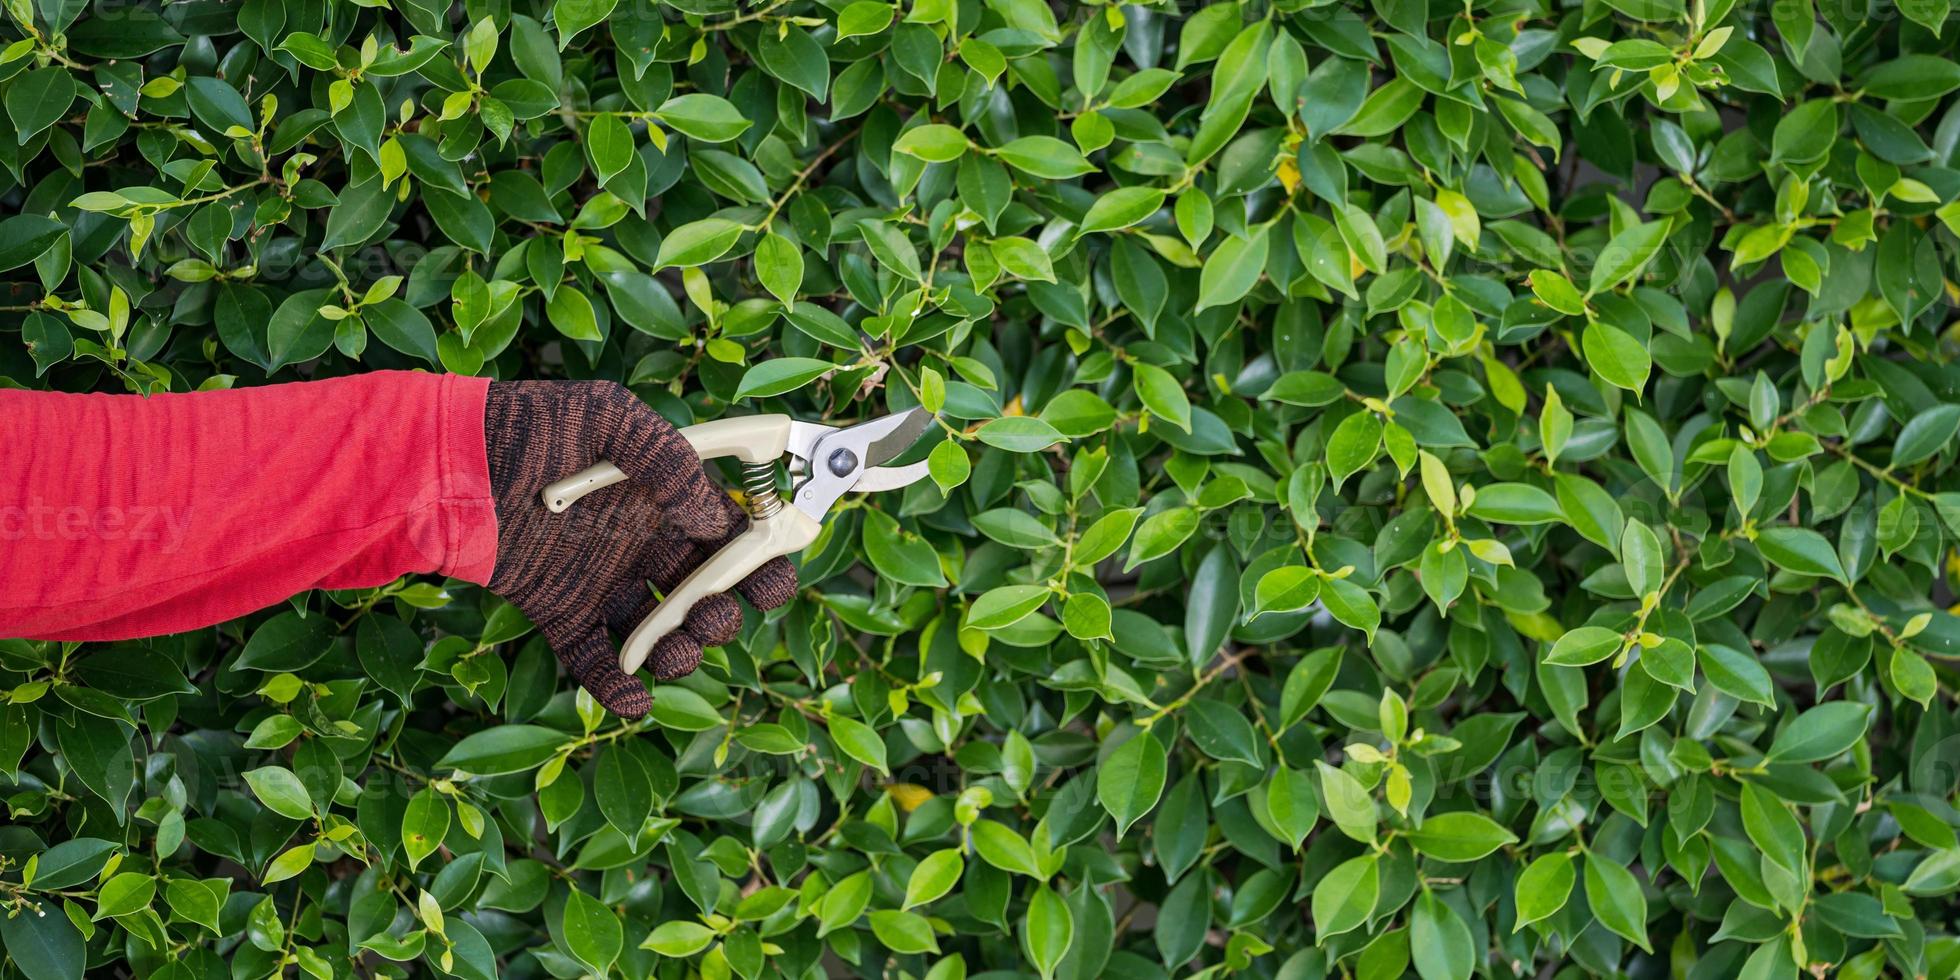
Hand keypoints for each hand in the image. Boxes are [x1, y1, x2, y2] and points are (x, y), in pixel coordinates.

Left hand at [482, 380, 796, 717]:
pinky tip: (633, 697)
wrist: (450, 462)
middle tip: (708, 612)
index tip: (768, 579)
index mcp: (668, 498)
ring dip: (681, 653)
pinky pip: (596, 660)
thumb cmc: (532, 423)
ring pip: (661, 635)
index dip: (760, 563)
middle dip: (721, 614)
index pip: (733, 538)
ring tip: (672, 650)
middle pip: (707, 595)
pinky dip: (617, 688)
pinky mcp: (561, 613)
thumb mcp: (610, 417)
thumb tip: (716, 517)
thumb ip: (669, 460)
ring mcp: (603, 582)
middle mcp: (644, 544)